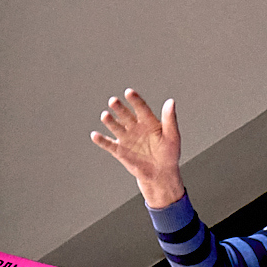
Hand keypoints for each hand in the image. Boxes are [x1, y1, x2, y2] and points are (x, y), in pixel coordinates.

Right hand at [89, 90, 184, 207]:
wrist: (160, 174)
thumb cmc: (169, 153)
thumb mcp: (172, 136)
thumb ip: (169, 119)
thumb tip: (170, 102)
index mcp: (149, 122)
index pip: (141, 108)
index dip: (135, 100)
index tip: (129, 92)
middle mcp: (135, 127)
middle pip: (125, 115)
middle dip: (119, 108)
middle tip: (113, 101)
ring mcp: (126, 139)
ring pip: (116, 127)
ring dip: (110, 121)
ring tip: (105, 116)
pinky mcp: (119, 151)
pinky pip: (109, 144)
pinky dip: (101, 140)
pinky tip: (95, 135)